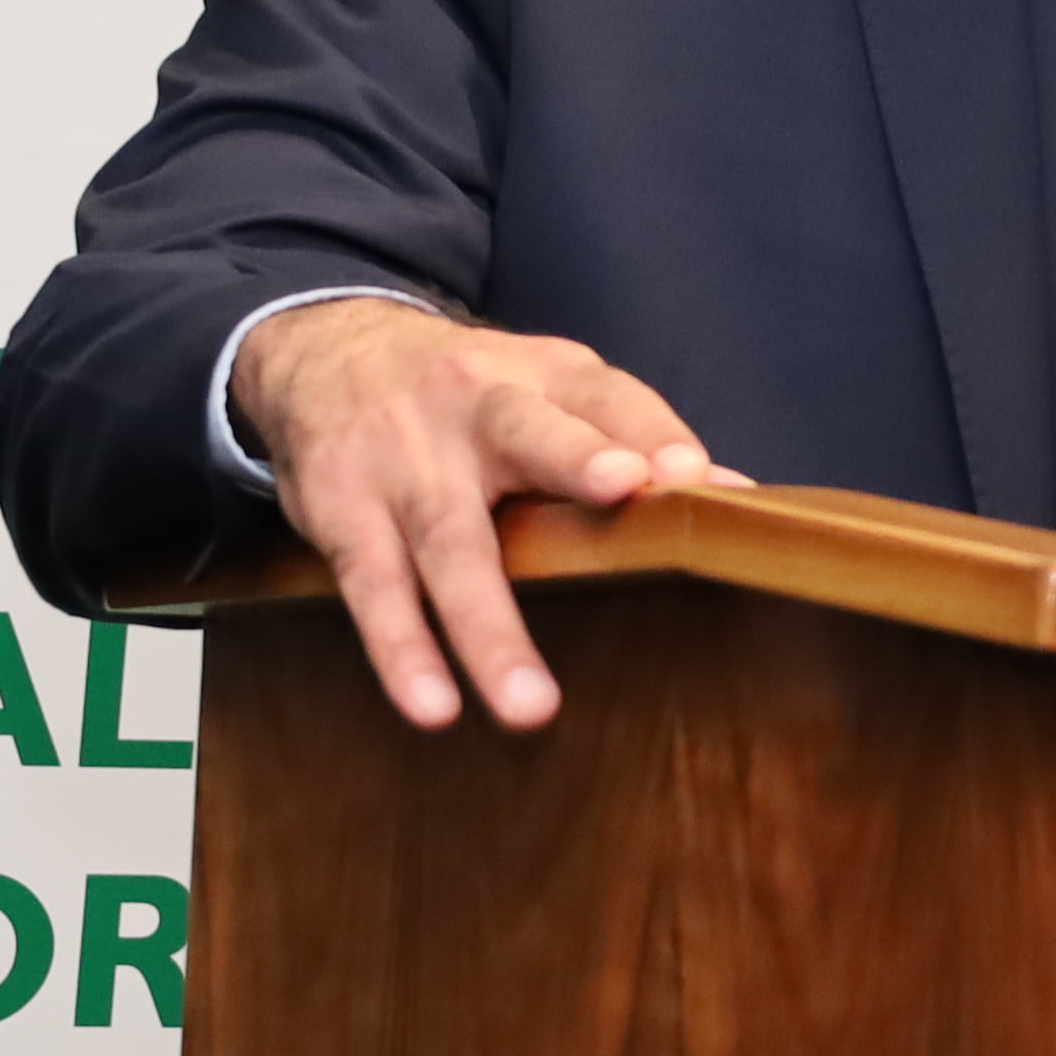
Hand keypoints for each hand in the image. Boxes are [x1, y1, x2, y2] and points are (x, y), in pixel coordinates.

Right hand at [235, 297, 734, 731]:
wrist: (322, 350)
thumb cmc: (467, 392)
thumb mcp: (547, 387)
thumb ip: (632, 436)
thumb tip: (733, 496)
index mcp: (540, 374)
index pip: (609, 394)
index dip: (652, 429)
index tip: (695, 475)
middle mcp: (473, 405)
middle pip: (527, 431)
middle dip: (575, 457)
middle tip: (623, 487)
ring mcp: (403, 459)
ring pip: (450, 540)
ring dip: (488, 625)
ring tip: (529, 705)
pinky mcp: (343, 510)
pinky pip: (374, 586)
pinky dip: (401, 648)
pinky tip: (432, 705)